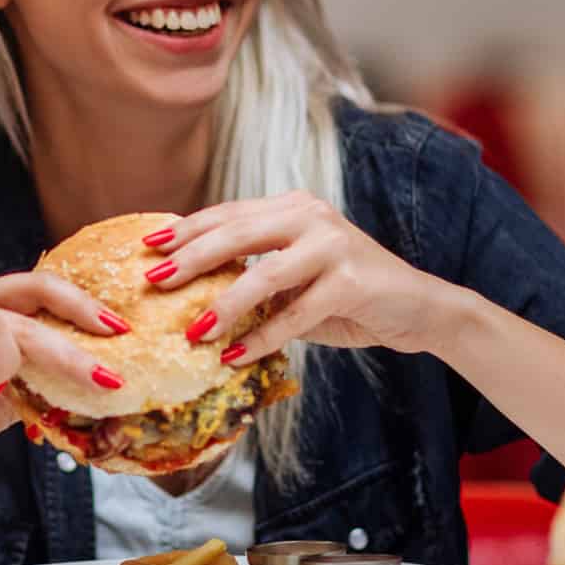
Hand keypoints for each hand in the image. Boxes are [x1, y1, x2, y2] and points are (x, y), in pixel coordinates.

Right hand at [0, 272, 125, 493]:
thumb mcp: (14, 392)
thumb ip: (45, 374)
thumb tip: (107, 376)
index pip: (39, 286)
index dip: (80, 304)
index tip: (120, 331)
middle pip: (22, 310)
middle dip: (69, 347)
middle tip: (105, 378)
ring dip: (11, 364)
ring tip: (4, 389)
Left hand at [143, 190, 469, 363]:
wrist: (417, 309)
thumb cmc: (347, 294)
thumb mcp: (296, 277)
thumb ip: (254, 274)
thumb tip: (189, 294)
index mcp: (292, 207)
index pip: (229, 214)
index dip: (187, 228)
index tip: (147, 244)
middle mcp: (310, 217)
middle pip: (238, 234)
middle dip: (192, 258)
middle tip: (155, 279)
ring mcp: (333, 246)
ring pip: (264, 274)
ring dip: (224, 305)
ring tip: (193, 331)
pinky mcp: (351, 281)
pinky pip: (295, 314)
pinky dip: (263, 338)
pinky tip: (235, 357)